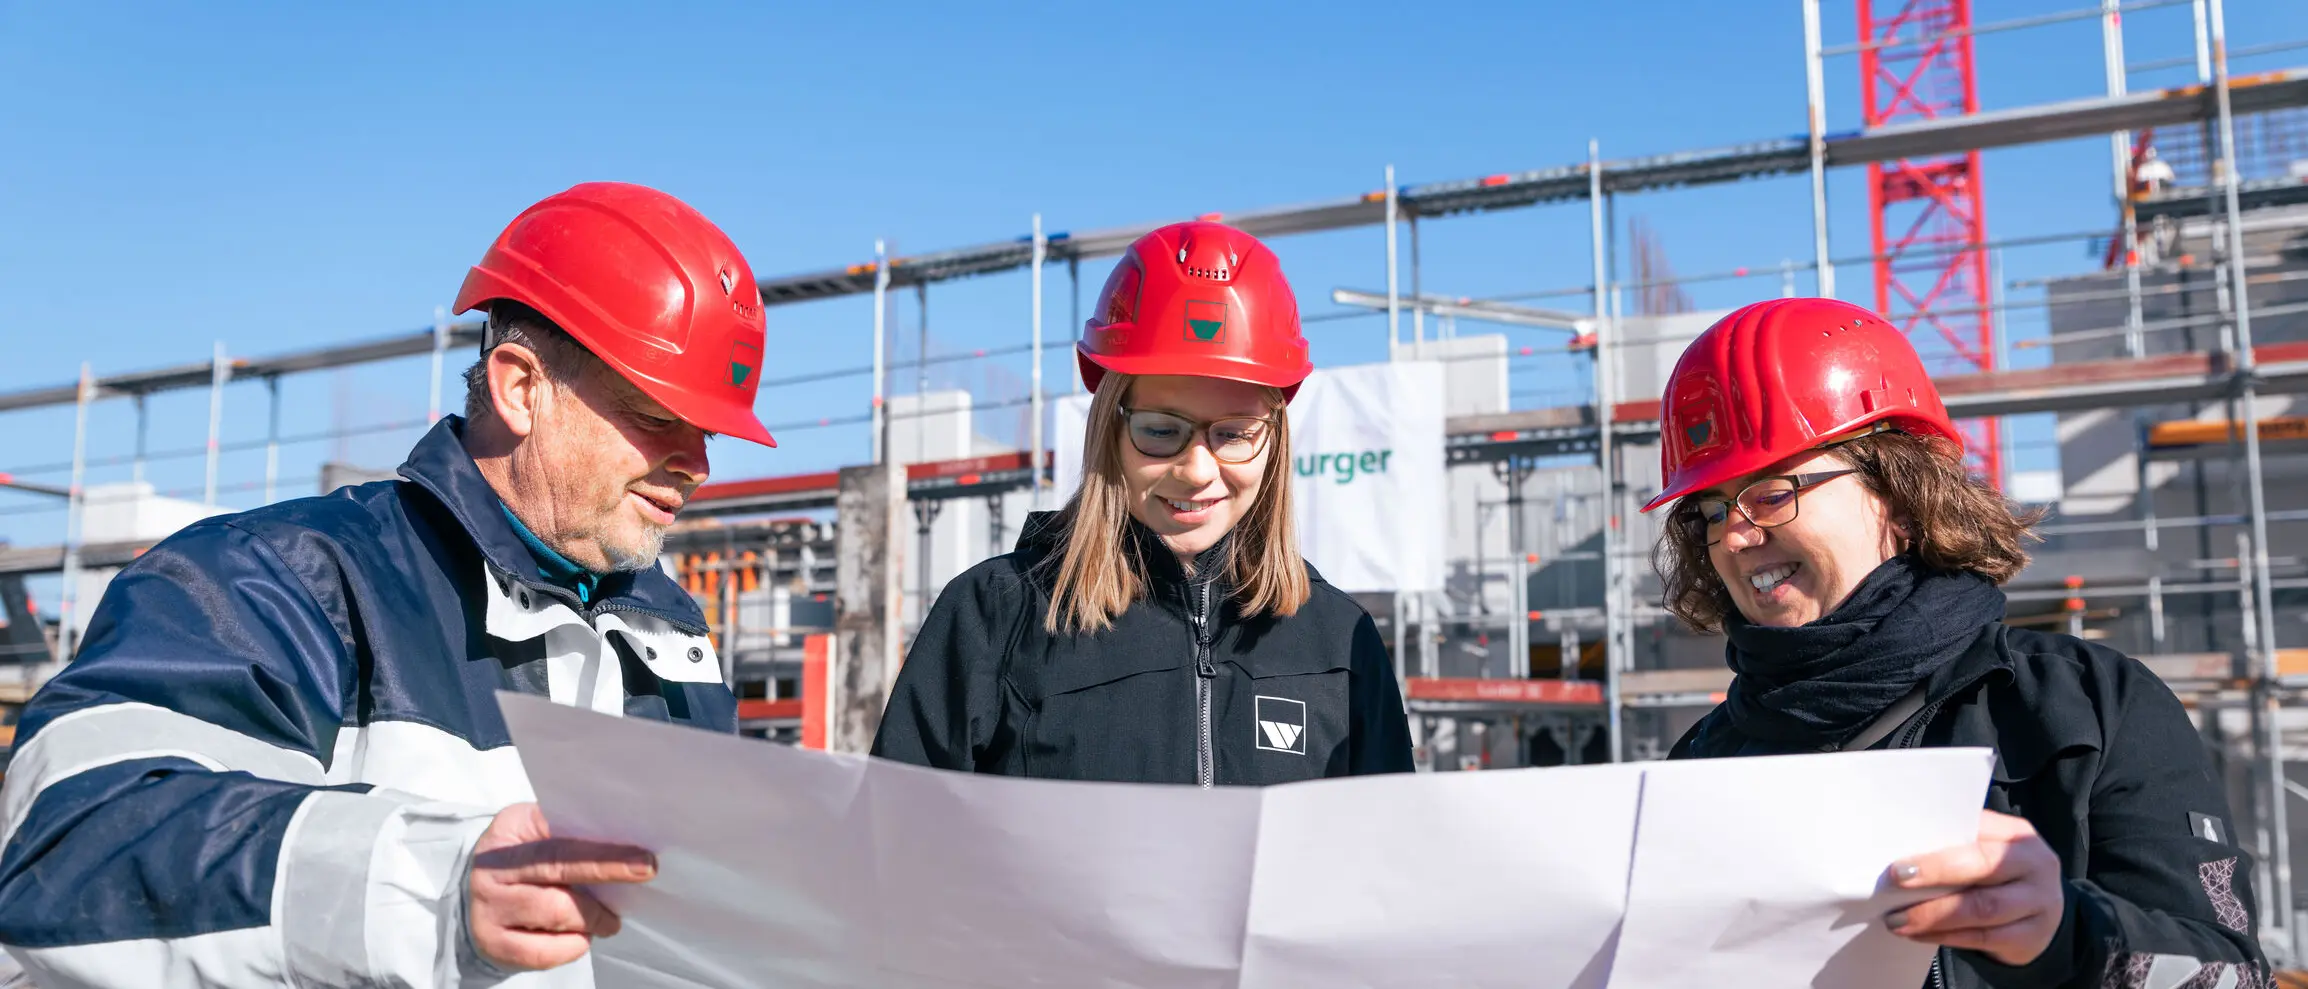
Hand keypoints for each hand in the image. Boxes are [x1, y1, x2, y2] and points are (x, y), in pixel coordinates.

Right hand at [467, 802, 657, 970]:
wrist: (478, 898)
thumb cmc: (528, 863)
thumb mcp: (539, 836)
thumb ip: (572, 835)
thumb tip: (627, 844)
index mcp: (510, 830)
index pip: (558, 830)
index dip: (601, 844)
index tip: (642, 852)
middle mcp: (492, 867)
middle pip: (558, 866)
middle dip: (608, 869)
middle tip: (645, 871)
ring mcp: (490, 907)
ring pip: (556, 911)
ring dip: (593, 917)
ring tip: (609, 921)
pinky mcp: (493, 943)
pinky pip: (545, 950)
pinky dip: (573, 945)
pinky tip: (582, 938)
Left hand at [1884, 809, 2065, 966]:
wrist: (2043, 917)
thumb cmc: (2000, 877)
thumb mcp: (1989, 852)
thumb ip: (1956, 847)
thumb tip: (1900, 850)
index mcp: (2017, 835)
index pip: (1976, 831)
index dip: (1937, 846)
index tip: (1899, 859)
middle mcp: (2034, 864)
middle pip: (1982, 866)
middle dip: (1934, 873)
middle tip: (1894, 881)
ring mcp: (2038, 902)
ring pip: (1981, 908)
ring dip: (1932, 914)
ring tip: (1896, 919)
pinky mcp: (2030, 936)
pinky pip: (1982, 937)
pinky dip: (1945, 936)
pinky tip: (1918, 934)